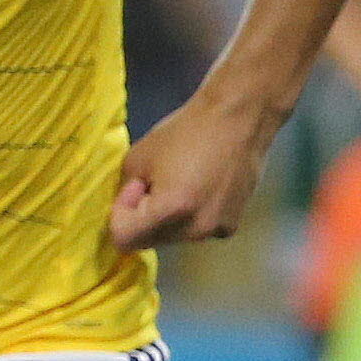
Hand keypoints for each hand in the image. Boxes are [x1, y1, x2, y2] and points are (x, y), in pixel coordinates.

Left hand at [110, 88, 279, 248]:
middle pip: (149, 241)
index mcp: (173, 209)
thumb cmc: (186, 131)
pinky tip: (199, 188)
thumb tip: (129, 209)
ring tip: (178, 182)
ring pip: (172, 236)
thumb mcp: (137, 159)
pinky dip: (188, 216)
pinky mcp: (232, 225)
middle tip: (154, 182)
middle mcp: (197, 228)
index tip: (134, 187)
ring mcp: (217, 229)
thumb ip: (124, 192)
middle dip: (141, 218)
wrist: (240, 119)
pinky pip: (195, 229)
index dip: (120, 214)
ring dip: (165, 218)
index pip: (125, 239)